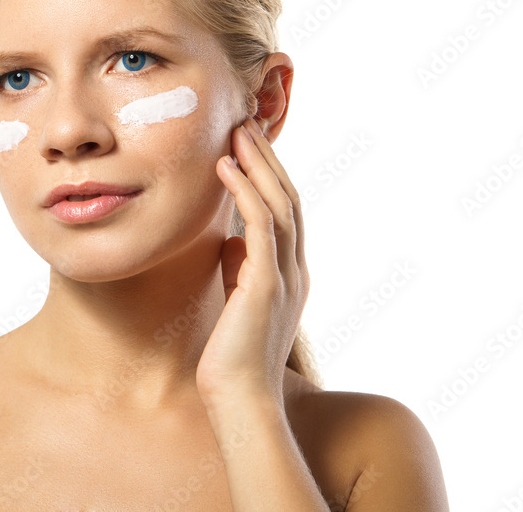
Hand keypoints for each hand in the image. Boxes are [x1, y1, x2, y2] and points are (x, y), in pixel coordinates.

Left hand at [196, 117, 310, 406]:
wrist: (239, 400)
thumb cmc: (233, 357)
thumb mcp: (240, 302)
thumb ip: (242, 271)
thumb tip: (233, 243)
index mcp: (291, 274)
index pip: (286, 211)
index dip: (270, 174)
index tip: (250, 144)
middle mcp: (296, 270)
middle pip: (288, 198)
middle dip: (268, 158)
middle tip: (248, 122)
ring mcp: (285, 277)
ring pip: (279, 204)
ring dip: (258, 164)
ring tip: (238, 131)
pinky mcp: (266, 285)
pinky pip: (261, 227)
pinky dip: (245, 192)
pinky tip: (226, 167)